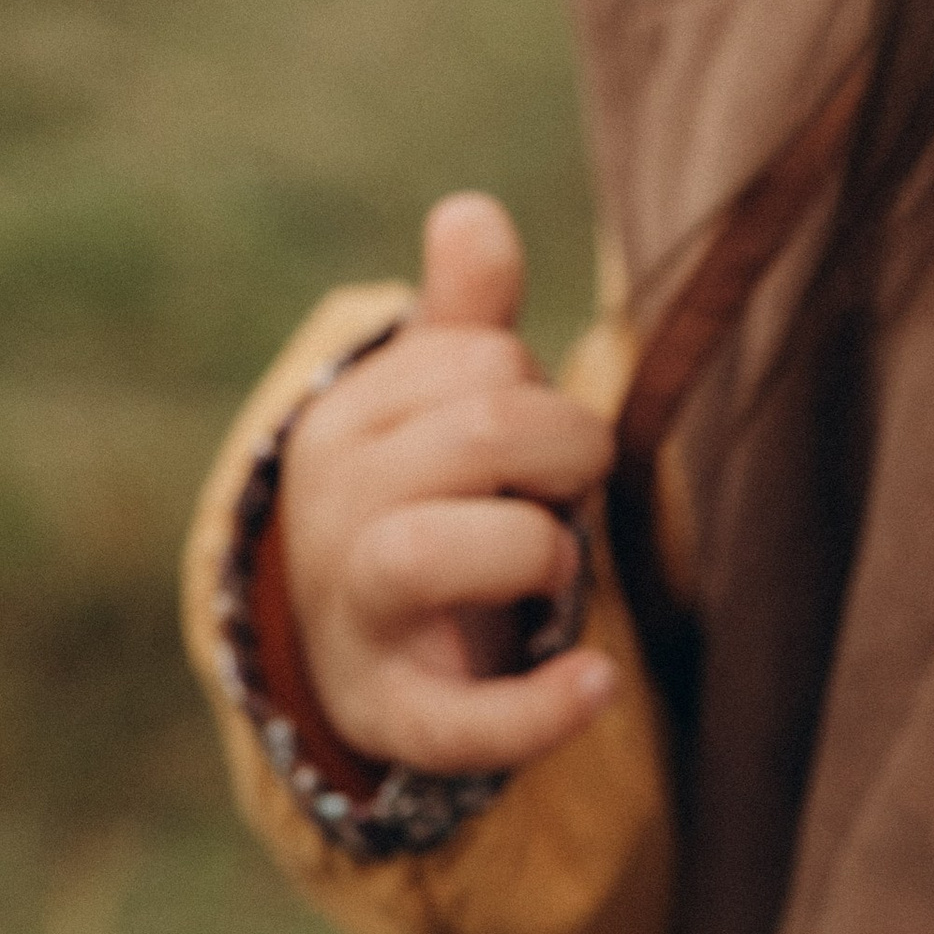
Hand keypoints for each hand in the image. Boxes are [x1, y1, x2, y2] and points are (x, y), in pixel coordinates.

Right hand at [281, 192, 619, 773]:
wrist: (357, 651)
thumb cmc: (424, 501)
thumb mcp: (433, 406)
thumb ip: (464, 316)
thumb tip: (470, 210)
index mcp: (345, 421)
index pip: (486, 359)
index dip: (544, 394)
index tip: (528, 443)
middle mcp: (333, 512)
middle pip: (487, 429)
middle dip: (565, 451)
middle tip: (559, 495)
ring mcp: (355, 618)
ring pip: (442, 550)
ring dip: (539, 548)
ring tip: (551, 569)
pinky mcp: (392, 716)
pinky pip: (459, 723)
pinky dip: (540, 707)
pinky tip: (600, 681)